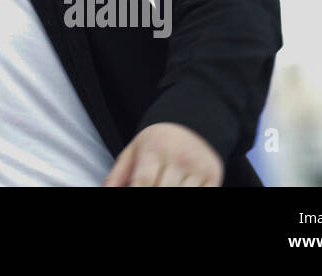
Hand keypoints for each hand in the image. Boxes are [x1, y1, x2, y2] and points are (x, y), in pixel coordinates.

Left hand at [103, 122, 222, 186]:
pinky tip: (180, 193)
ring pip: (183, 194)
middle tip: (146, 197)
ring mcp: (199, 168)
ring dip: (171, 197)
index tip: (131, 201)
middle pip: (163, 190)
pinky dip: (193, 198)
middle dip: (154, 197)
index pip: (143, 181)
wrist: (194, 120)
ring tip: (161, 189)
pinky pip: (204, 195)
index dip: (136, 193)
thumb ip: (119, 174)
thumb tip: (107, 190)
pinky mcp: (214, 177)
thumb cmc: (158, 141)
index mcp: (155, 149)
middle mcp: (178, 158)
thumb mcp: (134, 150)